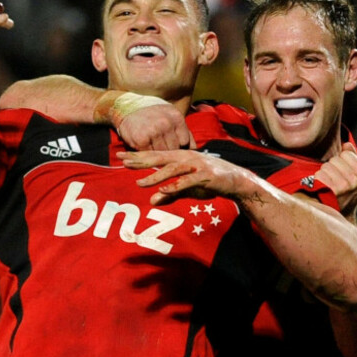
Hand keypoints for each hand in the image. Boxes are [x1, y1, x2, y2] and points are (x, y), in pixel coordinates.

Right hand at [118, 103, 195, 150]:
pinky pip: (150, 154)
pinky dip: (147, 153)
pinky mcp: (141, 139)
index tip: (173, 146)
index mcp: (176, 118)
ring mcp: (153, 132)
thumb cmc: (152, 114)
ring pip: (163, 154)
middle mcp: (166, 124)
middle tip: (160, 147)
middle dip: (169, 151)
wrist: (127, 107)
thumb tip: (195, 149)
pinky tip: (144, 146)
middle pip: (174, 149)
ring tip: (152, 145)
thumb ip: (183, 131)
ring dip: (158, 153)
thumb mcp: (170, 115)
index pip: (185, 142)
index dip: (179, 146)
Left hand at [118, 149, 249, 204]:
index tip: (120, 155)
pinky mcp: (206, 176)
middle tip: (123, 162)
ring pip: (172, 169)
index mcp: (180, 157)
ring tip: (140, 183)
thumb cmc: (209, 182)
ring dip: (155, 176)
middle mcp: (187, 157)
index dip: (138, 155)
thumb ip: (170, 194)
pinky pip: (188, 181)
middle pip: (160, 157)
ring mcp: (197, 166)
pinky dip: (176, 186)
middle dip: (141, 160)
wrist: (236, 180)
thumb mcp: (187, 189)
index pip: (155, 155)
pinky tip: (163, 191)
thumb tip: (152, 201)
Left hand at [314, 142, 356, 222]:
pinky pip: (319, 175)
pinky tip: (321, 189)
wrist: (338, 216)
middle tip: (334, 182)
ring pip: (325, 167)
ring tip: (328, 186)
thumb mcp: (355, 177)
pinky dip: (317, 181)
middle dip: (331, 168)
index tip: (342, 174)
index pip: (345, 154)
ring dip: (323, 175)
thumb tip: (346, 144)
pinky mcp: (331, 192)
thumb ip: (352, 158)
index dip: (340, 163)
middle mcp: (356, 180)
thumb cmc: (345, 193)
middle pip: (334, 160)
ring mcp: (344, 186)